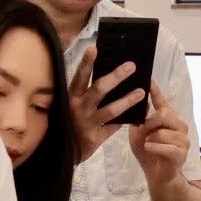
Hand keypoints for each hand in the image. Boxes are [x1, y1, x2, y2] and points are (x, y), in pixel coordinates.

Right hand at [69, 47, 144, 161]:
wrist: (60, 153)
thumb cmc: (66, 123)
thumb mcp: (69, 106)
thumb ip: (82, 93)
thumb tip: (103, 74)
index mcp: (70, 97)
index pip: (79, 77)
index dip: (86, 63)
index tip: (94, 48)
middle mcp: (78, 109)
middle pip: (99, 89)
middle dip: (116, 76)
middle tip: (131, 66)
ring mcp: (88, 124)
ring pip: (111, 110)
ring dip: (128, 100)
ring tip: (141, 92)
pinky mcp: (95, 138)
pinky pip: (114, 126)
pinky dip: (127, 119)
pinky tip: (139, 113)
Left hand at [129, 81, 188, 187]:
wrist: (157, 175)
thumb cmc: (148, 152)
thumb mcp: (138, 134)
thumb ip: (139, 120)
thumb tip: (135, 103)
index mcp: (169, 118)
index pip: (163, 101)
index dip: (156, 91)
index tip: (149, 80)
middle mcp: (179, 126)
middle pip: (164, 114)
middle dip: (149, 122)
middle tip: (142, 129)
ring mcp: (183, 140)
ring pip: (163, 132)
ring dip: (150, 138)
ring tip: (147, 144)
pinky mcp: (182, 153)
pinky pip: (166, 147)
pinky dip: (154, 147)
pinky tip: (148, 148)